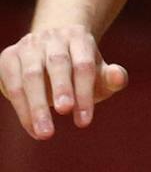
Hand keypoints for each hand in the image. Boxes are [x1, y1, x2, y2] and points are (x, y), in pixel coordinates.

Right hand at [0, 24, 127, 138]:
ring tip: (45, 134)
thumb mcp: (98, 73)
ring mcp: (28, 46)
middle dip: (61, 88)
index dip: (84, 92)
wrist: (49, 49)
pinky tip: (32, 128)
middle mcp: (53, 38)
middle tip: (64, 111)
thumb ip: (112, 78)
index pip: (84, 65)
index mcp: (79, 38)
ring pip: (31, 75)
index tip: (84, 122)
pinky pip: (13, 85)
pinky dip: (22, 109)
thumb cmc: (79, 68)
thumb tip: (118, 77)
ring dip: (37, 106)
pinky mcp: (9, 58)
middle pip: (57, 63)